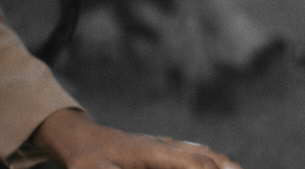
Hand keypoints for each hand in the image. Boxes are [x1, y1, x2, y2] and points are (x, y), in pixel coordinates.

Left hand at [33, 109, 241, 168]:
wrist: (81, 138)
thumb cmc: (87, 159)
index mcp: (152, 152)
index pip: (190, 164)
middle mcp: (164, 146)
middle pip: (203, 158)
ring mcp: (164, 146)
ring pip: (202, 153)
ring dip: (223, 164)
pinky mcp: (162, 150)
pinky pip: (194, 153)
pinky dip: (212, 160)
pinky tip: (223, 166)